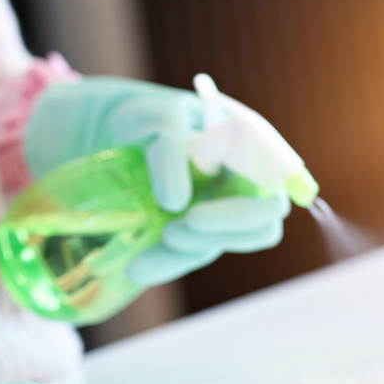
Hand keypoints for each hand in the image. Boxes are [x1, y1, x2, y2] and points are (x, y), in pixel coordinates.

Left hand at [24, 77, 289, 285]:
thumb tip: (177, 204)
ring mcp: (216, 211)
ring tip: (141, 254)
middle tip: (171, 232)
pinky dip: (165, 263)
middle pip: (257, 228)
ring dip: (184, 256)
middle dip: (217, 235)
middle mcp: (241, 183)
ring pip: (215, 246)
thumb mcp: (156, 118)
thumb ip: (171, 150)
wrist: (107, 136)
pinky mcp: (190, 232)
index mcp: (251, 148)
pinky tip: (136, 267)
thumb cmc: (145, 116)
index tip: (195, 217)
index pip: (275, 188)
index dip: (247, 211)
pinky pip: (188, 255)